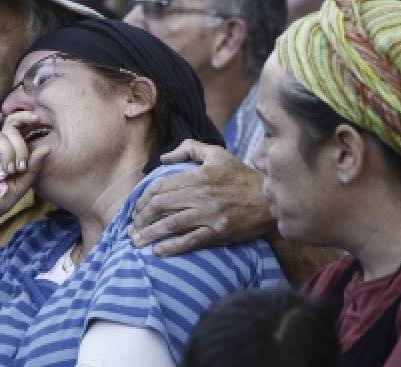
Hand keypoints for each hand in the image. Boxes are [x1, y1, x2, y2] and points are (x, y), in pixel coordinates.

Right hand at [0, 112, 50, 223]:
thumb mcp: (21, 184)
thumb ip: (33, 167)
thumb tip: (47, 148)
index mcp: (5, 149)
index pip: (12, 125)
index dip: (23, 117)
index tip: (37, 119)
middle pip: (8, 131)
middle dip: (19, 148)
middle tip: (19, 168)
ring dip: (6, 157)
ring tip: (4, 175)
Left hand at [129, 139, 272, 255]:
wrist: (269, 201)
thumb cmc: (240, 176)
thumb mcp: (217, 154)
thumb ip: (190, 149)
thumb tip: (164, 157)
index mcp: (199, 175)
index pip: (160, 187)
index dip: (142, 199)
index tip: (135, 208)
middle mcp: (201, 194)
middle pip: (160, 205)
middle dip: (140, 217)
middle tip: (131, 226)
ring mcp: (209, 215)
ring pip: (170, 224)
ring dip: (149, 234)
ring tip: (135, 241)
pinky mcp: (218, 233)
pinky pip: (190, 241)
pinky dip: (171, 247)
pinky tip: (158, 251)